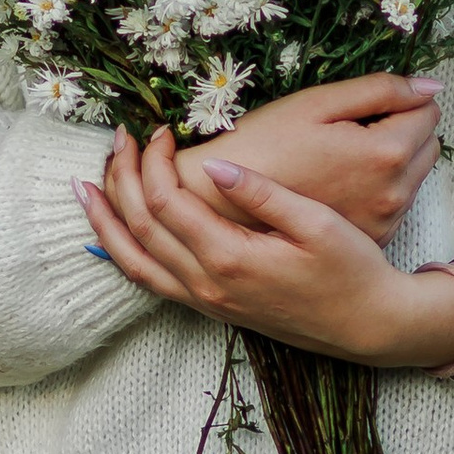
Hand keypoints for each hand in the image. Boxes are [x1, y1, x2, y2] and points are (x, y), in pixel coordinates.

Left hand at [84, 127, 453, 370]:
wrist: (367, 325)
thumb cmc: (351, 270)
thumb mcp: (316, 223)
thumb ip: (261, 193)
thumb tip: (212, 162)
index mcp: (230, 258)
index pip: (165, 202)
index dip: (151, 160)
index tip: (156, 128)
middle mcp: (208, 285)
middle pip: (139, 227)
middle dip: (120, 180)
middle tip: (116, 140)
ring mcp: (206, 302)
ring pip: (134, 262)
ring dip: (106, 223)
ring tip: (85, 189)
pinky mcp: (211, 308)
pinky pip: (151, 282)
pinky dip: (124, 254)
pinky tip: (116, 233)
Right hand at [171, 73, 440, 245]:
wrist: (227, 203)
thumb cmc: (267, 144)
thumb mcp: (319, 103)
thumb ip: (381, 90)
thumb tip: (431, 87)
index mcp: (385, 153)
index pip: (428, 110)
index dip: (398, 100)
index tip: (361, 106)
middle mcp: (394, 192)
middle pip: (428, 144)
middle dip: (403, 129)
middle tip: (352, 128)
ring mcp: (384, 219)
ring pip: (415, 175)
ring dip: (394, 159)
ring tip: (343, 156)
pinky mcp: (371, 236)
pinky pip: (396, 202)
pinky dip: (380, 188)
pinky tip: (342, 182)